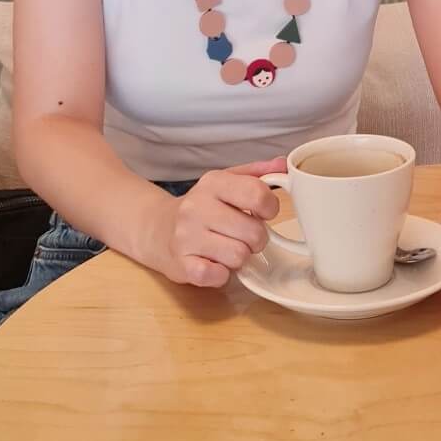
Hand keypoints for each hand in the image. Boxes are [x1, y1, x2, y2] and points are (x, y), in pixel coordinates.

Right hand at [148, 157, 286, 287]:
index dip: (270, 208)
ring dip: (240, 257)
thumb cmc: (202, 206)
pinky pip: (218, 276)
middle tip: (244, 235)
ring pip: (239, 256)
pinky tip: (214, 262)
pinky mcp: (181, 264)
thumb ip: (256, 173)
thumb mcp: (226, 181)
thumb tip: (283, 164)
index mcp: (213, 182)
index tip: (263, 213)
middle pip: (254, 232)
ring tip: (228, 247)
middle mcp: (197, 206)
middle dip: (256, 238)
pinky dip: (222, 274)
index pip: (258, 194)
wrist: (156, 227)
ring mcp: (187, 236)